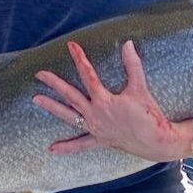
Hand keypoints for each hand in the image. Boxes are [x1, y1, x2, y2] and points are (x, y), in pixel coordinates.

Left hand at [33, 40, 192, 160]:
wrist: (157, 141)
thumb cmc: (149, 115)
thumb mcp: (140, 88)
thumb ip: (133, 65)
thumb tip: (128, 44)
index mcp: (104, 100)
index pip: (88, 75)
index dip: (79, 59)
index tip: (71, 45)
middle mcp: (95, 114)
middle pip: (70, 95)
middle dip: (54, 83)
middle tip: (40, 73)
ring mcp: (95, 128)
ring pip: (69, 117)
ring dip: (52, 108)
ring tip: (36, 99)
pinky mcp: (100, 140)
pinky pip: (81, 144)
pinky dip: (67, 147)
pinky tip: (52, 149)